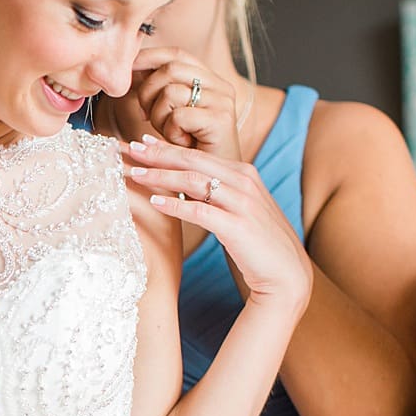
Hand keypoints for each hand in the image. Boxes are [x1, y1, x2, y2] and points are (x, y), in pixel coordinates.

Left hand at [122, 48, 243, 159]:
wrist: (216, 182)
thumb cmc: (190, 153)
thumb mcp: (172, 118)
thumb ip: (159, 94)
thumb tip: (131, 71)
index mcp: (210, 81)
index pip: (176, 55)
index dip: (149, 58)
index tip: (128, 70)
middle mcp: (220, 86)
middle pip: (170, 70)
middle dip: (147, 92)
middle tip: (146, 116)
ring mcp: (222, 102)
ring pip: (170, 92)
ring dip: (158, 117)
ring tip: (169, 134)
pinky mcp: (221, 120)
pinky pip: (178, 116)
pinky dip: (170, 131)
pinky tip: (180, 143)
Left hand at [125, 135, 311, 312]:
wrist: (286, 274)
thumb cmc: (257, 244)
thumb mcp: (238, 209)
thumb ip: (218, 194)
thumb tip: (187, 187)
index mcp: (244, 173)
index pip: (199, 154)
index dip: (167, 147)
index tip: (141, 142)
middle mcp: (244, 181)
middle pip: (193, 161)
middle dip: (158, 154)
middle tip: (129, 148)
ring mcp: (242, 202)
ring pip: (194, 180)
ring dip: (160, 175)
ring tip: (134, 173)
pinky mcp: (237, 226)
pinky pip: (200, 211)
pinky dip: (175, 205)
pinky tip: (154, 201)